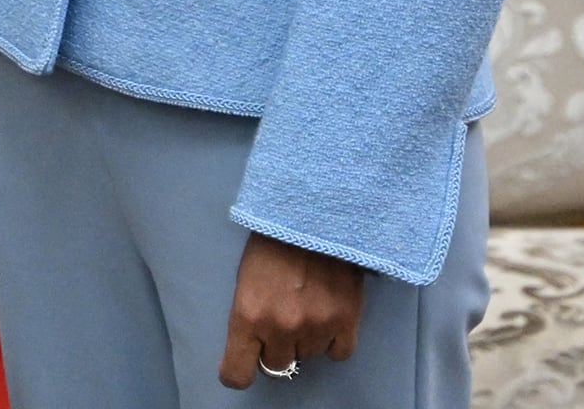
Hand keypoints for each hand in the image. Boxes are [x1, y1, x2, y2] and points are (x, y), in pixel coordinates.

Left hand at [219, 233, 363, 387]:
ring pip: (310, 357)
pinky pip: (339, 353)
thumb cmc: (272, 238)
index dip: (239, 370)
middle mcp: (280, 328)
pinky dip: (335, 340)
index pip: (237, 374)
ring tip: (309, 304)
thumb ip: (250, 315)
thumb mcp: (246, 277)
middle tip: (284, 319)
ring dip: (308, 339)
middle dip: (278, 347)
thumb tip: (256, 344)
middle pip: (279, 366)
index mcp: (247, 315)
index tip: (246, 360)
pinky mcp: (346, 321)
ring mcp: (314, 326)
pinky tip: (330, 315)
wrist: (313, 210)